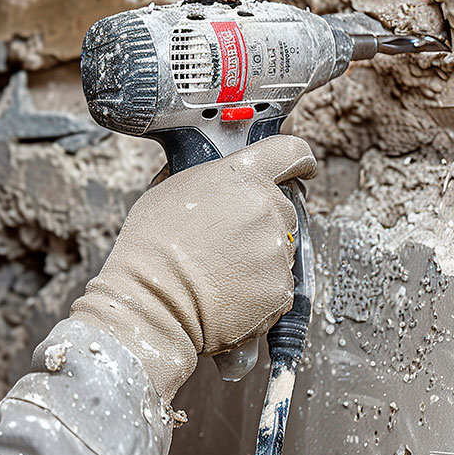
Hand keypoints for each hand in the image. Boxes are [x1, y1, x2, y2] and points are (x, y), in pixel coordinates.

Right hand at [69, 135, 316, 401]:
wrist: (153, 302)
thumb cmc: (151, 248)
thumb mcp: (167, 189)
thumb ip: (206, 177)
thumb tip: (216, 177)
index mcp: (240, 176)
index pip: (290, 152)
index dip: (299, 160)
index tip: (302, 167)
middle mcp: (265, 207)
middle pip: (282, 206)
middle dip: (260, 221)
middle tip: (227, 239)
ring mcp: (277, 248)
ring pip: (279, 247)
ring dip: (258, 256)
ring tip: (219, 269)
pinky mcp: (281, 287)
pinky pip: (278, 282)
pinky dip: (258, 288)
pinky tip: (227, 290)